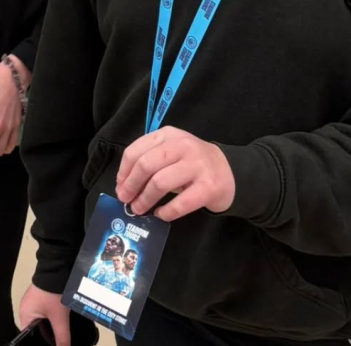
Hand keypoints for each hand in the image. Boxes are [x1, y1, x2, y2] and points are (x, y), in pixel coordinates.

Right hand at [19, 284, 69, 345]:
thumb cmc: (52, 293)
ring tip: (59, 335)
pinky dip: (50, 319)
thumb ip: (62, 337)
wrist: (56, 269)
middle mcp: (25, 309)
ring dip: (49, 328)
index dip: (38, 343)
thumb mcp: (59, 318)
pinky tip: (59, 323)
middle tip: (57, 342)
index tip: (49, 344)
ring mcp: (32, 302)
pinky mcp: (40, 296)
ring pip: (40, 322)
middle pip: (35, 330)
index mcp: (24, 315)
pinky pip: (43, 313)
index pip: (27, 337)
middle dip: (45, 337)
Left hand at [115, 126, 234, 220]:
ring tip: (139, 209)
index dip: (123, 171)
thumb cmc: (192, 163)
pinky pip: (182, 203)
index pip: (136, 151)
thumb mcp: (171, 152)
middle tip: (126, 200)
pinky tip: (161, 214)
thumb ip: (150, 161)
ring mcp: (197, 165)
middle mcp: (182, 146)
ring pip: (160, 182)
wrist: (230, 171)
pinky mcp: (209, 187)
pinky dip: (167, 211)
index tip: (120, 186)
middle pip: (145, 165)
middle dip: (131, 185)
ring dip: (145, 199)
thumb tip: (124, 184)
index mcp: (168, 135)